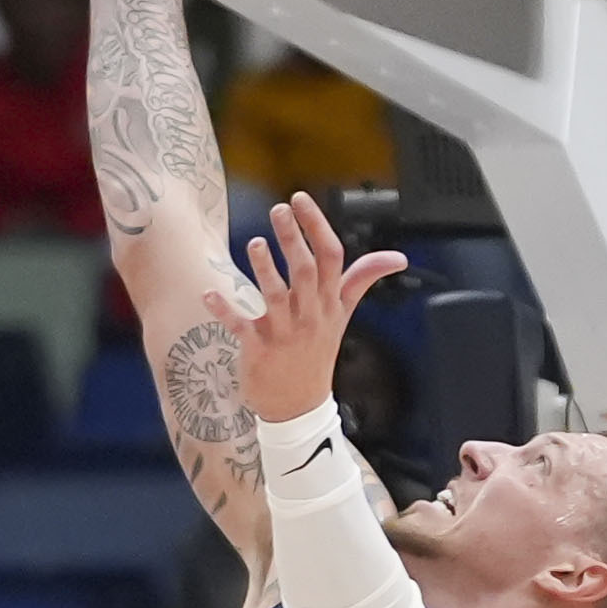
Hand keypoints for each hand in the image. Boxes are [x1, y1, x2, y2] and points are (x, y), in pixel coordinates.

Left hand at [198, 193, 406, 420]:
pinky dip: (225, 311)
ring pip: (276, 297)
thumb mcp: (344, 316)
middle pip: (306, 272)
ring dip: (265, 269)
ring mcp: (284, 334)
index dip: (317, 227)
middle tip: (279, 209)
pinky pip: (241, 328)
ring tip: (254, 243)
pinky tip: (209, 294)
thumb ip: (362, 280)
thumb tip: (397, 257)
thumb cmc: (318, 354)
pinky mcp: (259, 351)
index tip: (300, 199)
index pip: (332, 258)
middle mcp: (310, 316)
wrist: (300, 408)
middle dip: (294, 239)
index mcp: (329, 304)